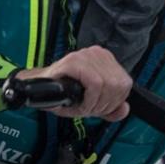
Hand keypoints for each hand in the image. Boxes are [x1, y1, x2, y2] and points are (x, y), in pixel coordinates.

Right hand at [16, 46, 131, 121]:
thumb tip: (125, 109)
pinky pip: (95, 84)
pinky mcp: (75, 61)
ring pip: (108, 84)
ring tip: (84, 107)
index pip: (125, 83)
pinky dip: (89, 99)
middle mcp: (98, 54)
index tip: (100, 109)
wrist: (39, 90)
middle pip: (119, 85)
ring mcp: (86, 55)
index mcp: (105, 60)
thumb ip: (111, 110)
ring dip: (96, 103)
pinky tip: (80, 104)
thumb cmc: (65, 95)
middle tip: (90, 110)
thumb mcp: (93, 104)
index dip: (115, 102)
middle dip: (106, 104)